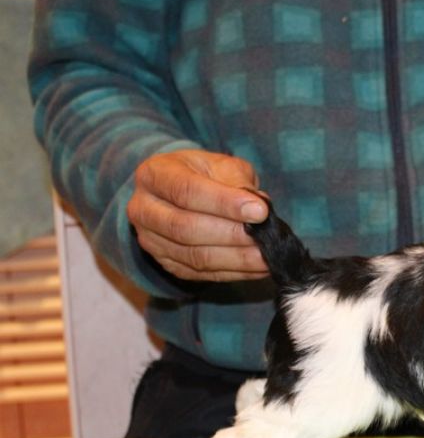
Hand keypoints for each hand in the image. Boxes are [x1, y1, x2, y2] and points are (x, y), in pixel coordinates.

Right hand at [126, 149, 269, 280]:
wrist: (181, 192)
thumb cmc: (204, 175)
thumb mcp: (220, 165)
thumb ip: (236, 181)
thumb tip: (259, 206)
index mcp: (154, 175)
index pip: (187, 191)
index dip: (224, 203)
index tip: (260, 211)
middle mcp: (144, 209)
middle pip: (186, 228)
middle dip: (231, 235)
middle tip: (264, 238)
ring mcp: (151, 241)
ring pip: (194, 256)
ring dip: (236, 259)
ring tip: (267, 256)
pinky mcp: (167, 264)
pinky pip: (201, 273)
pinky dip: (234, 272)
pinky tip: (258, 268)